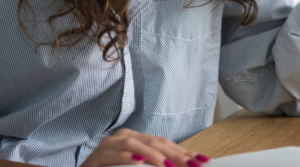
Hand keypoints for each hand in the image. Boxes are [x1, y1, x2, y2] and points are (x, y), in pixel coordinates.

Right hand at [80, 128, 209, 166]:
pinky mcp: (97, 156)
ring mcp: (110, 144)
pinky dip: (128, 157)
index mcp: (137, 139)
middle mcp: (125, 137)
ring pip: (136, 144)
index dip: (183, 152)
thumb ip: (154, 166)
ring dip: (155, 156)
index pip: (164, 144)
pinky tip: (140, 161)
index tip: (202, 161)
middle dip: (176, 155)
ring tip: (170, 166)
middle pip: (155, 142)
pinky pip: (115, 154)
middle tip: (194, 165)